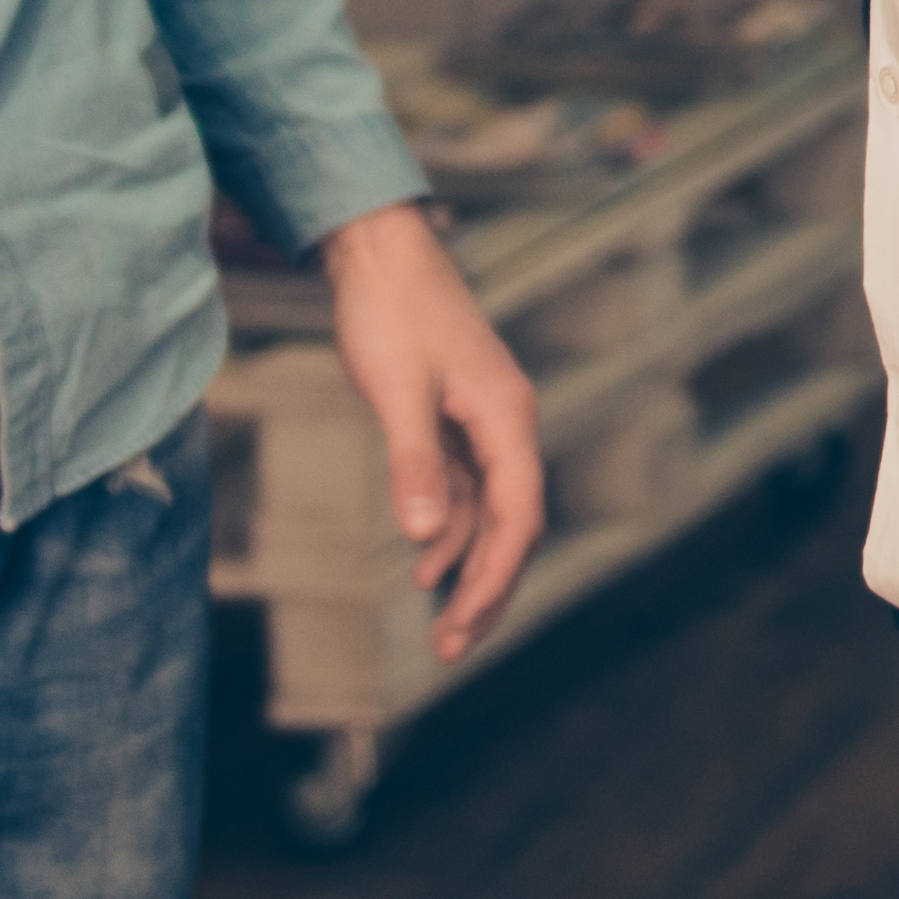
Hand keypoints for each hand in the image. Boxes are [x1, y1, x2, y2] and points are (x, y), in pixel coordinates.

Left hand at [313, 200, 547, 655]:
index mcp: (507, 418)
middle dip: (487, 588)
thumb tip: (423, 535)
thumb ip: (414, 463)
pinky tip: (422, 560)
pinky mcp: (457, 420)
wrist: (379, 252)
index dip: (495, 576)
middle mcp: (506, 425)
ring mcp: (483, 423)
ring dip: (465, 566)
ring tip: (439, 622)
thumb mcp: (397, 390)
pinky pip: (464, 489)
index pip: (518, 515)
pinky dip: (447, 529)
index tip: (463, 624)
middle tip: (452, 646)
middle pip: (513, 524)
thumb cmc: (391, 312)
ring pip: (488, 513)